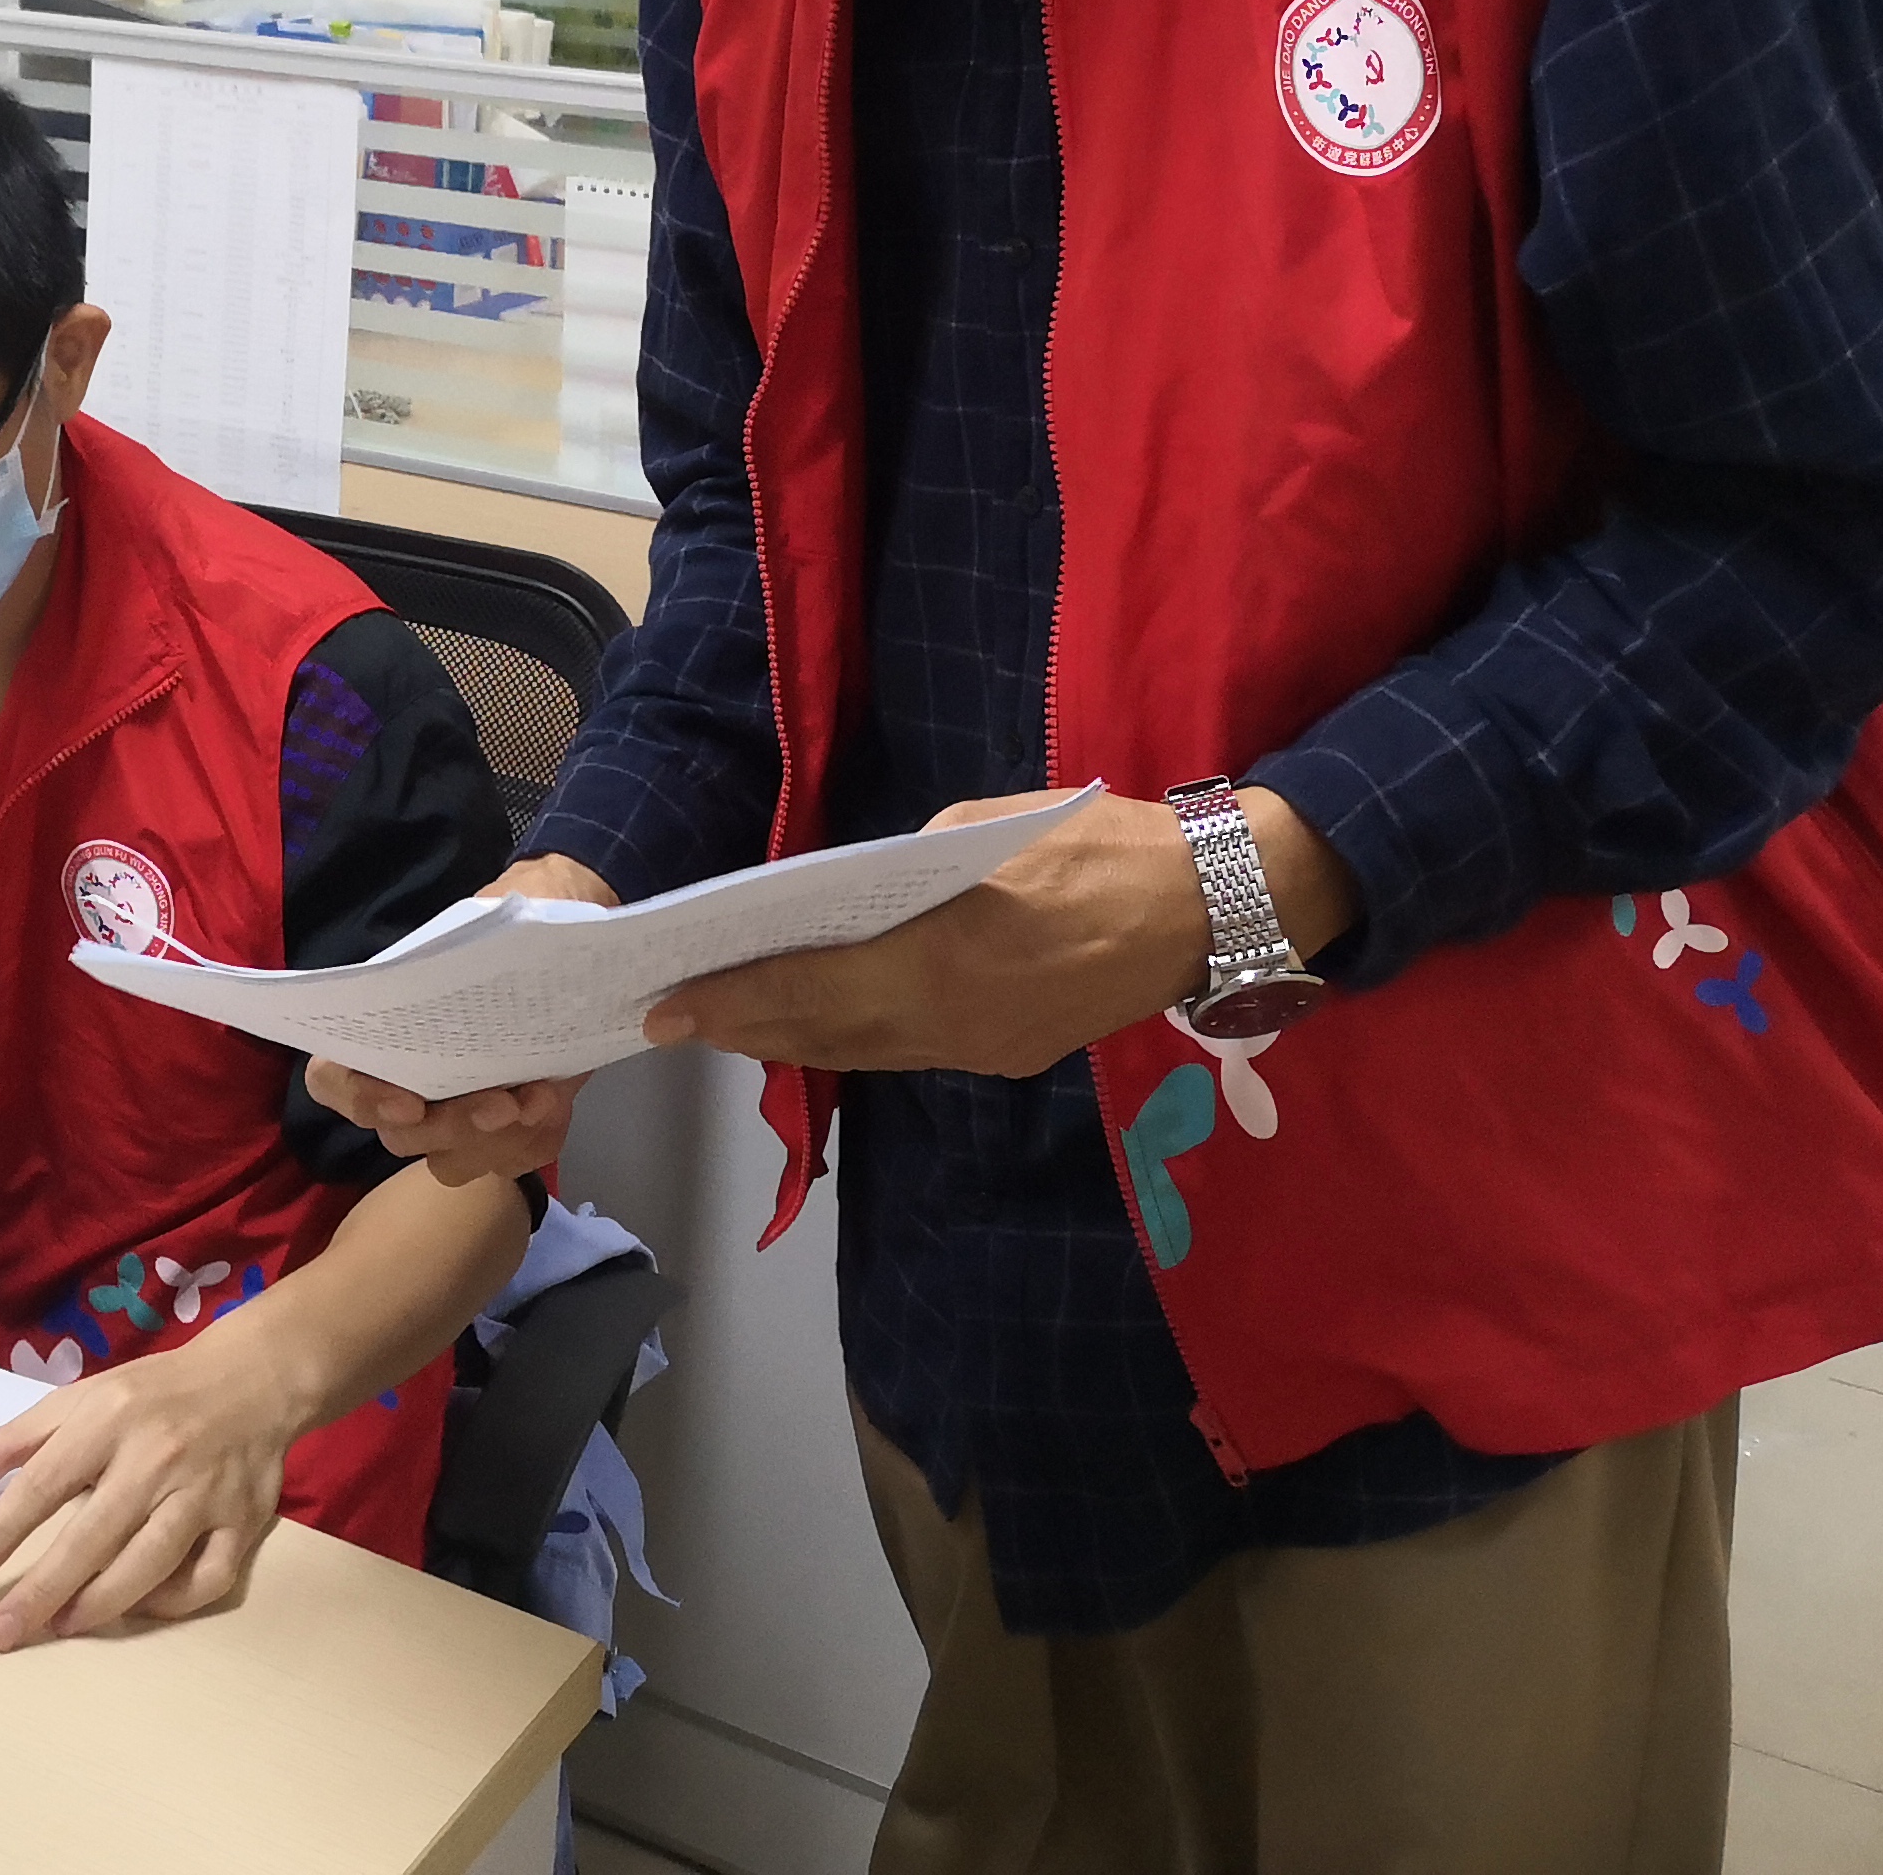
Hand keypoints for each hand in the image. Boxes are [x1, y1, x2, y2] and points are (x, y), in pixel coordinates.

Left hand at [0, 1330, 301, 1649]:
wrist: (255, 1378)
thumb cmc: (152, 1395)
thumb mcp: (78, 1399)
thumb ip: (11, 1442)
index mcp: (109, 1420)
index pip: (43, 1484)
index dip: (0, 1533)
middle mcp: (157, 1457)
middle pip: (92, 1537)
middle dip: (42, 1591)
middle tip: (3, 1633)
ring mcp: (205, 1492)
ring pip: (149, 1565)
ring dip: (99, 1605)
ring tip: (61, 1626)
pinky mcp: (245, 1521)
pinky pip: (207, 1580)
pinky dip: (171, 1603)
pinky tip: (138, 1609)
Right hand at [304, 853, 619, 1186]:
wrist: (567, 957)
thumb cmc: (515, 928)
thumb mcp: (500, 912)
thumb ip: (483, 928)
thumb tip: (493, 929)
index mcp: (380, 1029)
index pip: (332, 1081)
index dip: (358, 1098)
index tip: (409, 1100)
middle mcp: (404, 1085)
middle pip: (400, 1136)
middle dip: (451, 1126)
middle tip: (500, 1102)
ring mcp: (452, 1118)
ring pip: (453, 1162)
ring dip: (496, 1141)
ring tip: (539, 1100)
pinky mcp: (502, 1135)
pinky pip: (511, 1159)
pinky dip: (536, 1137)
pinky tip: (555, 1100)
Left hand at [642, 787, 1357, 1074]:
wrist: (1210, 908)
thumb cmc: (1100, 846)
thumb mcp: (988, 827)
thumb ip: (911, 868)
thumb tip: (860, 897)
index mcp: (943, 959)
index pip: (812, 988)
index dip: (737, 1000)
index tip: (672, 1007)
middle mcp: (954, 1023)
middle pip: (827, 1035)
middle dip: (747, 1028)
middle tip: (676, 1019)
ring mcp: (984, 1050)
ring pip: (866, 1053)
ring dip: (795, 1041)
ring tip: (731, 1024)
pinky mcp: (1011, 1055)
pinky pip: (910, 1053)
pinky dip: (853, 1040)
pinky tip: (820, 1023)